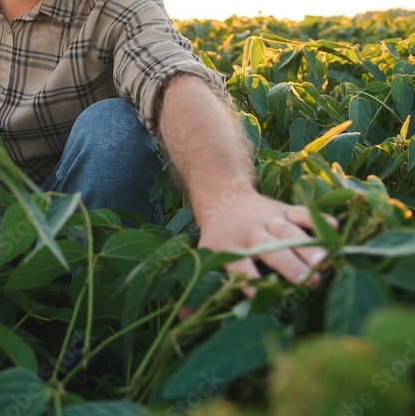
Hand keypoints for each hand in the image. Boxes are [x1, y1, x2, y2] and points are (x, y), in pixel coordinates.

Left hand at [196, 189, 338, 297]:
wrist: (223, 197)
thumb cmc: (219, 238)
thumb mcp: (203, 257)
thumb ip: (198, 287)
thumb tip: (182, 317)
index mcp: (227, 247)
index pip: (239, 266)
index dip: (249, 281)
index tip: (262, 296)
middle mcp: (248, 232)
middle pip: (270, 249)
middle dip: (289, 265)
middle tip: (310, 283)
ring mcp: (267, 218)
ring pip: (289, 231)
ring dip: (308, 246)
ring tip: (325, 263)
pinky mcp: (283, 208)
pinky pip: (302, 212)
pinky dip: (317, 219)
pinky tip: (333, 229)